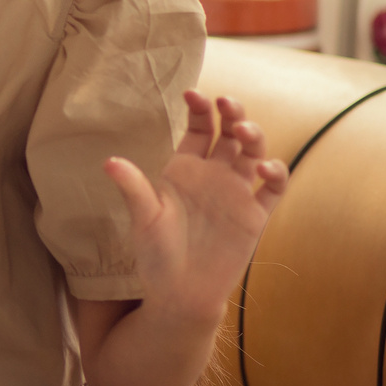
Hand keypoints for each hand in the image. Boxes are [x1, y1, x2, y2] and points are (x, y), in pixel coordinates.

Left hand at [104, 92, 288, 320]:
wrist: (180, 293)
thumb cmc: (156, 254)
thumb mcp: (142, 218)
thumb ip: (132, 188)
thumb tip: (109, 162)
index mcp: (185, 168)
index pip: (199, 128)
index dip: (199, 108)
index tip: (193, 93)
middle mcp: (214, 175)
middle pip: (230, 133)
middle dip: (232, 113)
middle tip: (227, 102)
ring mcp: (237, 192)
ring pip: (253, 152)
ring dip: (254, 136)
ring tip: (244, 131)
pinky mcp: (255, 215)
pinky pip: (274, 188)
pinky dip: (276, 172)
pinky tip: (264, 167)